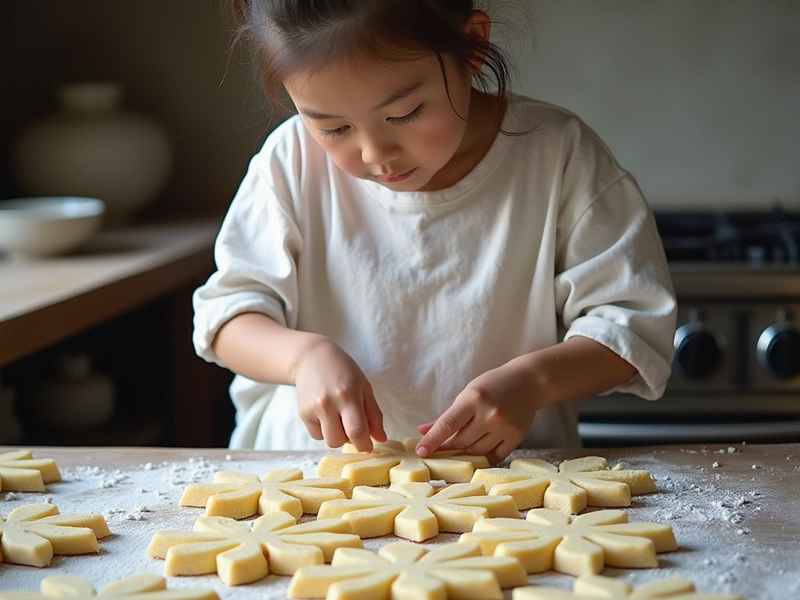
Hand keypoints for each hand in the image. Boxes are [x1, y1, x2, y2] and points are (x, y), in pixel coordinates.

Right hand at [293, 338, 385, 451]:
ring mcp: (313, 409)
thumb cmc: (343, 371)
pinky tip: (326, 413)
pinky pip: (317, 435)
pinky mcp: (302, 413)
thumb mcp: (364, 387)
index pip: (357, 431)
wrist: (311, 358)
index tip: (368, 446)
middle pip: (340, 441)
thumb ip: (374, 414)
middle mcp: (328, 403)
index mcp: (348, 395)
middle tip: (354, 427)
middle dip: (350, 440)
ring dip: (337, 435)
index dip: (365, 445)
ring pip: (328, 441)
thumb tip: (381, 439)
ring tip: (339, 418)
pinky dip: (324, 430)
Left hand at [415, 358, 539, 463]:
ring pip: (476, 451)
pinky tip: (474, 457)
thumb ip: (448, 415)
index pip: (448, 424)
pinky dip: (481, 459)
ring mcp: (504, 427)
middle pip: (460, 441)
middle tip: (435, 452)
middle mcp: (489, 414)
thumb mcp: (468, 393)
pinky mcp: (516, 437)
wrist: (529, 382)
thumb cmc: (493, 385)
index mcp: (474, 398)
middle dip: (445, 448)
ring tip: (453, 453)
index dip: (432, 440)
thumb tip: (423, 431)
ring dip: (462, 455)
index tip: (420, 451)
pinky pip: (494, 457)